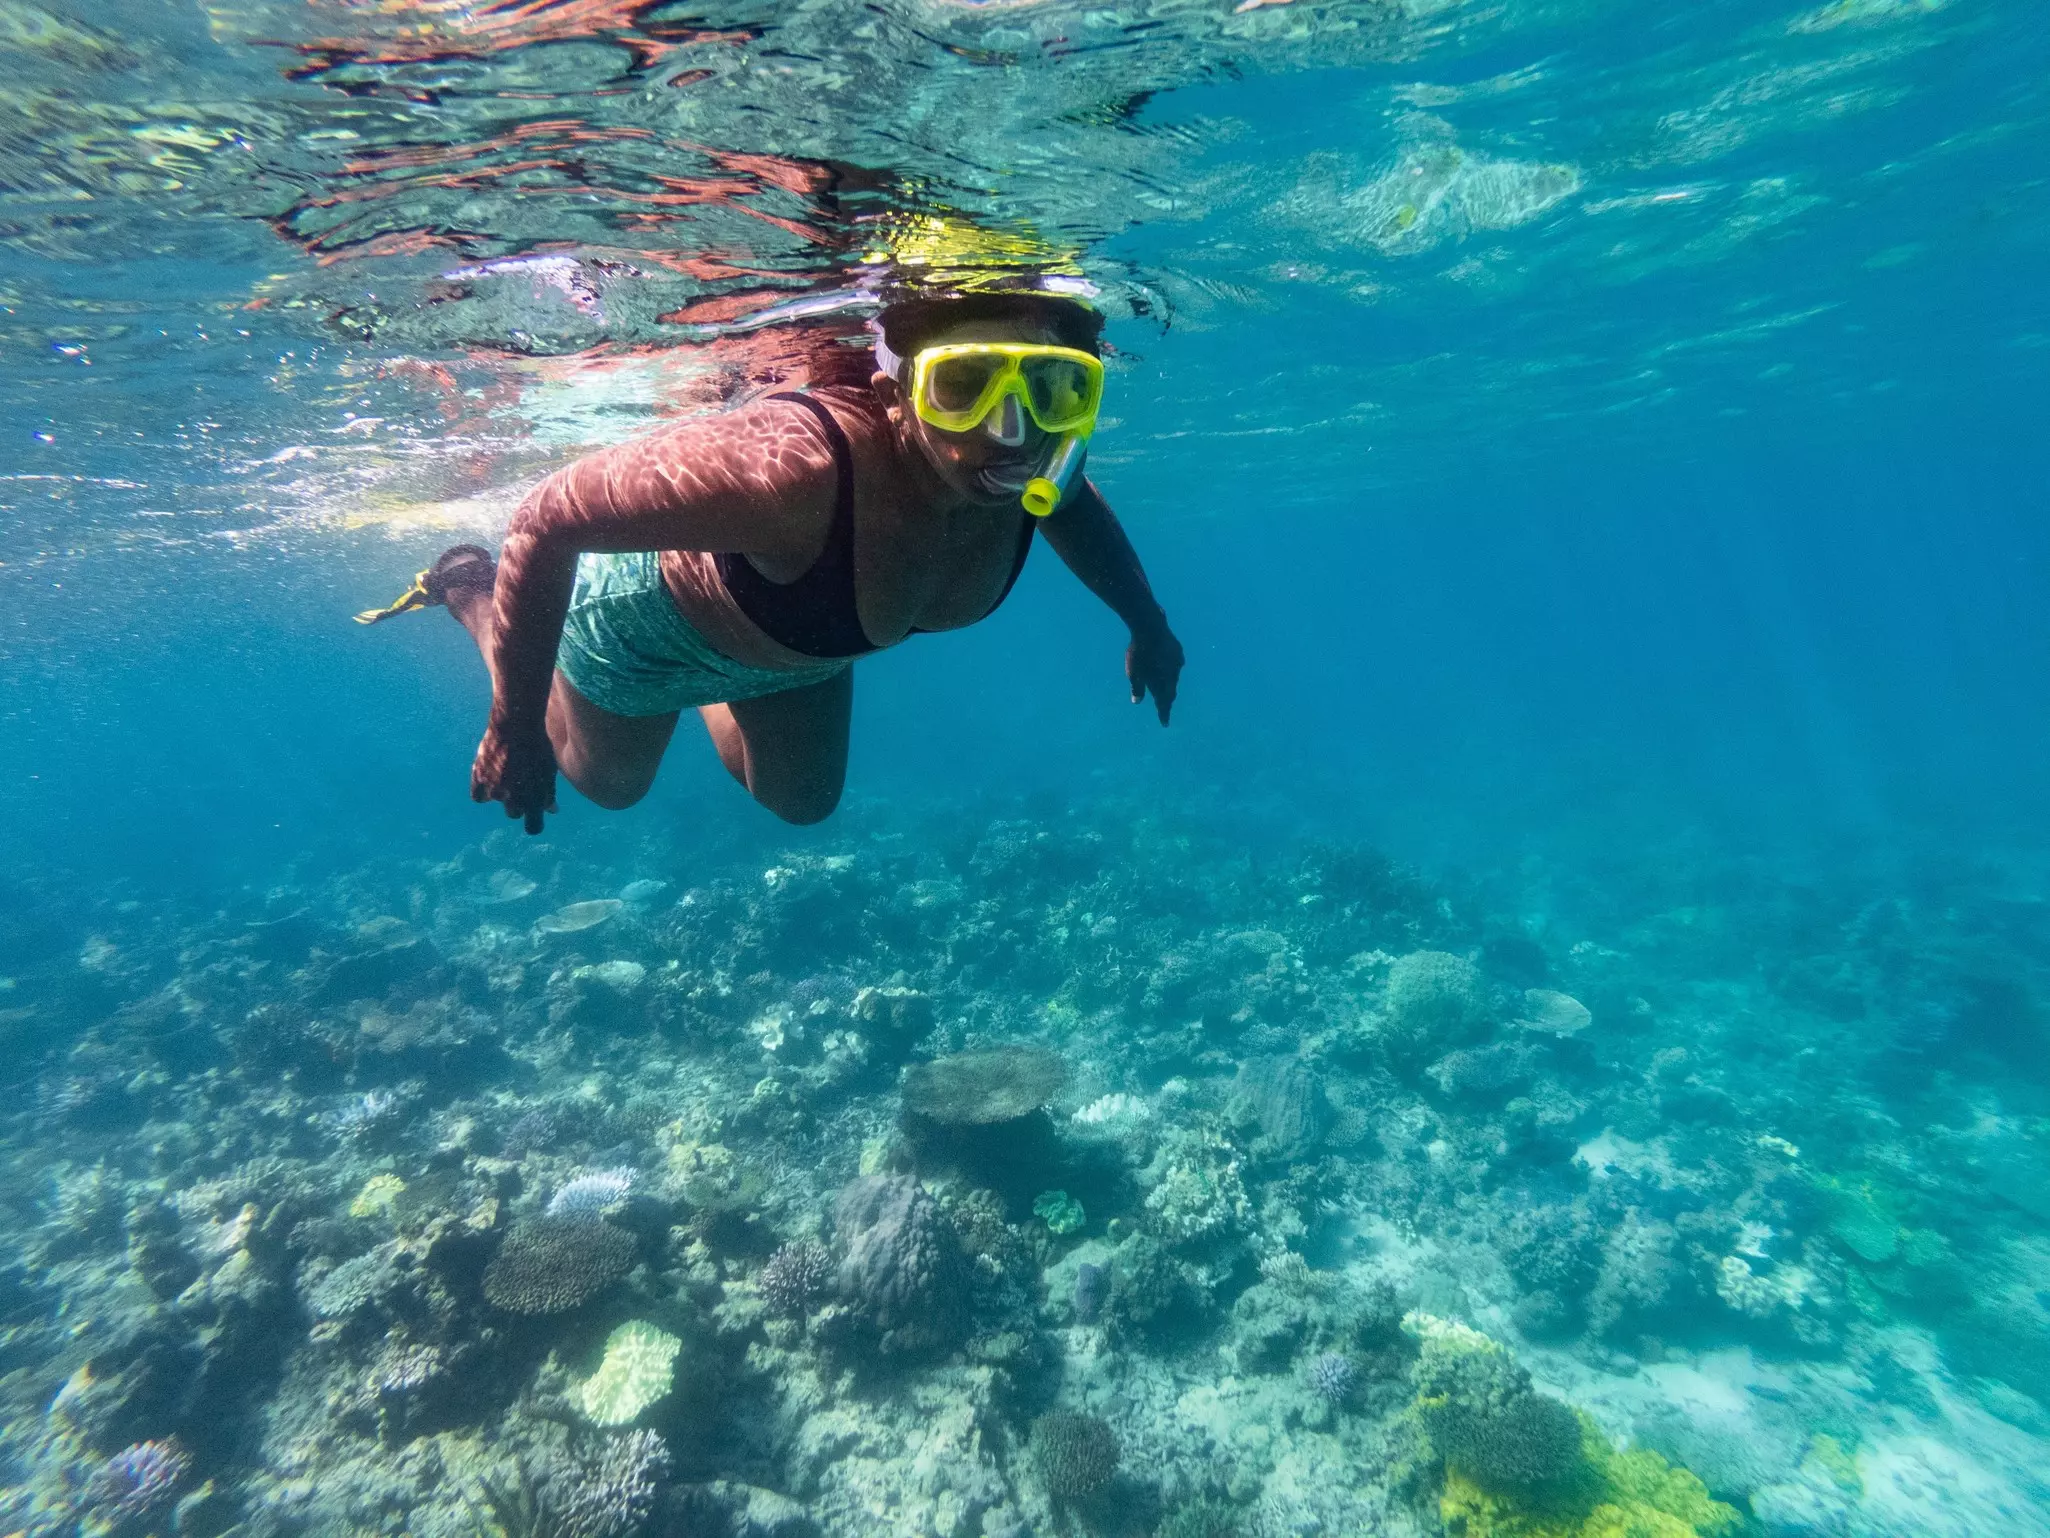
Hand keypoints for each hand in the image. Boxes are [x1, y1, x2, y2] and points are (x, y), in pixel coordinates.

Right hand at [471, 719, 557, 834]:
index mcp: (534, 801)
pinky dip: (483, 791)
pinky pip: (478, 797)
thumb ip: (549, 794)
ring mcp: (495, 790)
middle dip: (518, 801)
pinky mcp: (479, 778)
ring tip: (509, 771)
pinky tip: (491, 779)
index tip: (534, 816)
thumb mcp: (549, 772)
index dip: (534, 822)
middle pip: (514, 812)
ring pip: (498, 801)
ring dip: (502, 792)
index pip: (533, 827)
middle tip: (522, 781)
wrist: (517, 726)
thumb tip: (552, 811)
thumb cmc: (539, 747)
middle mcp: (513, 800)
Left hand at [1126, 620, 1183, 725]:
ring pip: (1174, 676)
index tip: (1164, 724)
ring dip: (1169, 683)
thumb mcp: (1134, 673)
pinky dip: (1170, 669)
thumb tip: (1137, 701)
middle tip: (1164, 708)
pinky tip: (1167, 666)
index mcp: (1165, 682)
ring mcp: (1178, 660)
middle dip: (1167, 699)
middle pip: (1171, 690)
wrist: (1150, 626)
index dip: (1164, 713)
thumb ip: (1137, 688)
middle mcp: (1175, 673)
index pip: (1164, 702)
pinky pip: (1174, 663)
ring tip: (1165, 687)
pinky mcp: (1177, 649)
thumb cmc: (1138, 652)